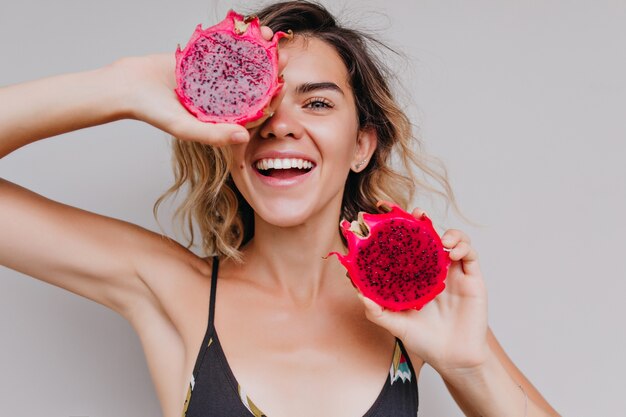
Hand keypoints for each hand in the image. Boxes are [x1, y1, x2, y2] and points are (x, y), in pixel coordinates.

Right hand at [110, 26, 282, 145]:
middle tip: (281, 57)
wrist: (127, 85)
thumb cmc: (153, 111)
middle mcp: (222, 100)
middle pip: (253, 86)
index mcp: (222, 119)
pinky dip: (236, 38)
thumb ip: (212, 134)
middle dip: (269, 71)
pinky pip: (224, 49)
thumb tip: (244, 137)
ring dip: (257, 51)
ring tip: (268, 37)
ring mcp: (214, 78)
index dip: (271, 100)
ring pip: (242, 64)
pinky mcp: (204, 60)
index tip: (282, 85)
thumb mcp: (184, 127)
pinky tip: (247, 28)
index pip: (254, 112)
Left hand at [360, 209, 488, 375]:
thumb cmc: (424, 341)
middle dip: (421, 220)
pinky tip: (451, 253)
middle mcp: (433, 269)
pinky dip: (462, 246)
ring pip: (452, 239)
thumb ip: (377, 311)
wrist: (452, 358)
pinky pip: (469, 254)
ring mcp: (453, 272)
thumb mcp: (395, 325)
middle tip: (414, 214)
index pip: (406, 244)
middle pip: (429, 235)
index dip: (399, 227)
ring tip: (440, 240)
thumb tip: (359, 293)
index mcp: (414, 275)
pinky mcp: (471, 278)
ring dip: (446, 232)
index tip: (385, 211)